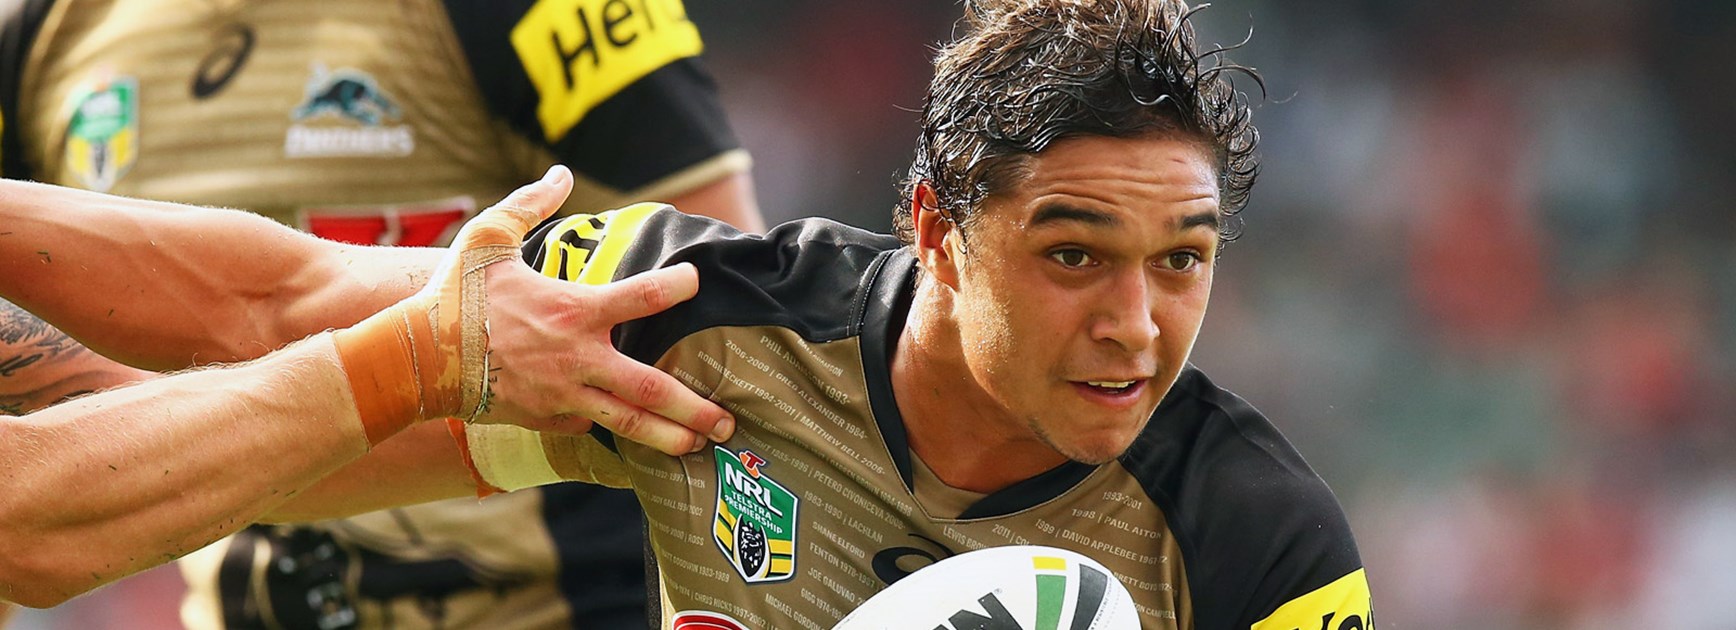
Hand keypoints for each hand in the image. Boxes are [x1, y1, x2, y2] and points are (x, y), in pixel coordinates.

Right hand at [450, 166, 734, 453]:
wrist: (417, 360)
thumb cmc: (455, 297)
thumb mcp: (488, 237)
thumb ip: (530, 203)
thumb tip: (561, 172)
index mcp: (574, 310)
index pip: (643, 296)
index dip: (676, 286)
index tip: (695, 281)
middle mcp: (578, 358)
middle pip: (652, 386)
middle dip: (694, 405)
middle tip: (729, 418)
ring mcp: (564, 394)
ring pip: (629, 422)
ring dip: (670, 435)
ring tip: (702, 445)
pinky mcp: (548, 418)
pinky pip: (592, 427)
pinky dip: (619, 433)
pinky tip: (646, 439)